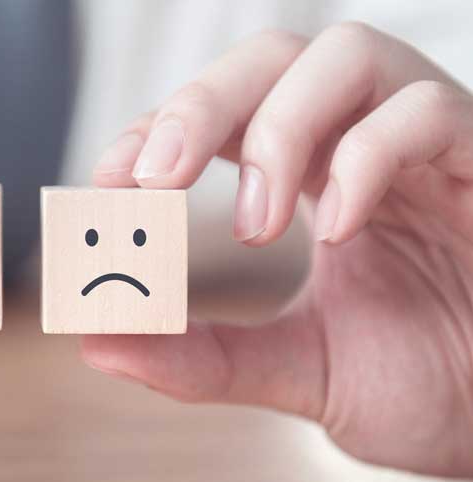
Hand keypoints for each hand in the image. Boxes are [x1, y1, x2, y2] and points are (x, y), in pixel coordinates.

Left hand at [82, 23, 472, 476]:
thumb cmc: (421, 381)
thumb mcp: (294, 368)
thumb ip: (202, 356)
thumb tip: (98, 341)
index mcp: (309, 176)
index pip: (222, 112)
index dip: (159, 128)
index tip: (107, 180)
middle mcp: (361, 141)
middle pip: (272, 59)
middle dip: (199, 107)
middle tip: (153, 182)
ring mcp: (425, 146)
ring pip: (346, 55)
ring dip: (278, 129)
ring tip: (255, 224)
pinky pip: (428, 113)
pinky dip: (367, 159)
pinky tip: (336, 229)